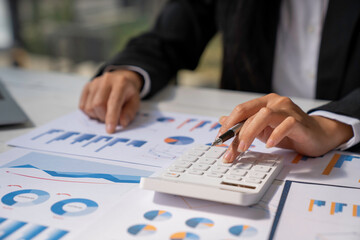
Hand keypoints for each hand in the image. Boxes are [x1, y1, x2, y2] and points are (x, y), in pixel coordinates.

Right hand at [79, 69, 141, 132]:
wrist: (121, 79)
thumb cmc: (128, 94)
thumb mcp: (135, 103)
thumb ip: (129, 113)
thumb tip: (122, 123)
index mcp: (121, 83)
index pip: (113, 102)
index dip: (111, 117)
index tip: (110, 130)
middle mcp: (106, 80)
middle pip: (98, 105)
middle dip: (103, 117)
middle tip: (111, 119)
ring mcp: (94, 82)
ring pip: (89, 107)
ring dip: (96, 116)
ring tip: (105, 113)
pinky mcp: (87, 87)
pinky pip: (82, 106)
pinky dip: (89, 113)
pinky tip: (98, 110)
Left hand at [218, 93, 353, 161]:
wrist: (317, 135)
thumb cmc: (289, 132)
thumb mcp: (262, 129)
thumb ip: (244, 124)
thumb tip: (222, 120)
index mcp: (264, 103)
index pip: (241, 110)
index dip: (228, 124)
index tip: (219, 138)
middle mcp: (275, 102)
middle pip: (249, 113)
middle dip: (236, 133)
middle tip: (230, 151)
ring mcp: (288, 110)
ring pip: (265, 115)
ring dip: (251, 132)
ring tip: (244, 148)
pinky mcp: (299, 121)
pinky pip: (286, 125)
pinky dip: (275, 135)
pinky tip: (269, 145)